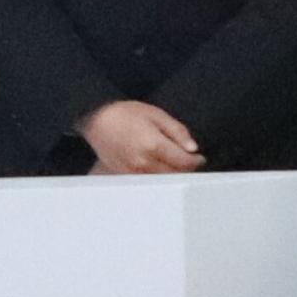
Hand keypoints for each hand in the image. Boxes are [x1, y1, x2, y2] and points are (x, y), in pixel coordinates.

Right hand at [82, 99, 201, 174]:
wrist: (97, 119)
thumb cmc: (127, 113)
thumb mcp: (157, 115)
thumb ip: (177, 132)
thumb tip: (193, 148)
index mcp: (154, 146)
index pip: (183, 162)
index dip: (195, 161)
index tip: (199, 157)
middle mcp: (143, 163)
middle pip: (174, 175)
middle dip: (185, 169)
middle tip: (189, 161)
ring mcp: (132, 172)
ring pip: (161, 181)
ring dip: (172, 175)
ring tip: (174, 163)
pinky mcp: (124, 176)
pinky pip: (147, 182)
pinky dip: (157, 178)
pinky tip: (159, 168)